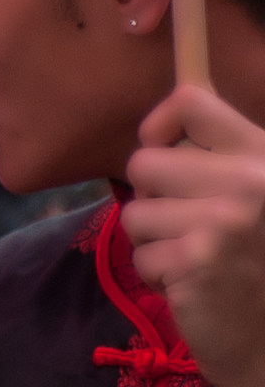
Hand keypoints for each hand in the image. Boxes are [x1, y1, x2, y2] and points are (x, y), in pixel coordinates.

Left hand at [124, 86, 264, 386]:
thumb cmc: (263, 266)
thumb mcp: (257, 199)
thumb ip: (218, 162)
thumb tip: (157, 133)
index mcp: (264, 156)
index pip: (189, 102)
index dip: (160, 126)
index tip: (164, 152)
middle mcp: (250, 182)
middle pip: (143, 162)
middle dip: (152, 198)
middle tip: (188, 226)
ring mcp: (223, 222)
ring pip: (134, 211)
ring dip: (155, 241)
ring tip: (196, 259)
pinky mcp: (196, 262)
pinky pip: (141, 255)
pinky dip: (158, 276)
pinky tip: (194, 285)